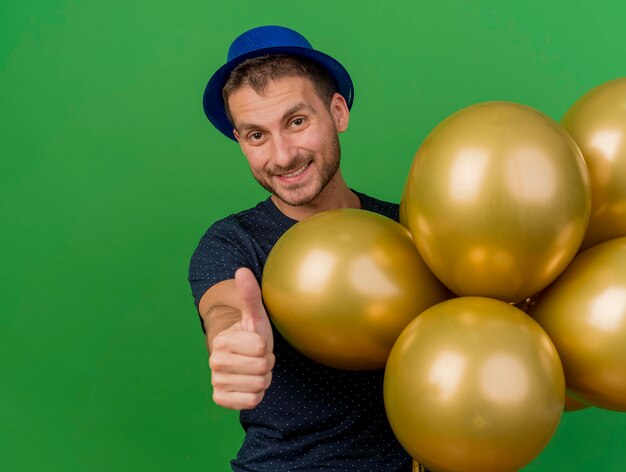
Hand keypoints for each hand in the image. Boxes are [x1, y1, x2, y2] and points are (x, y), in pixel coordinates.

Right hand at [209, 268, 274, 409]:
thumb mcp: (255, 314)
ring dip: (262, 378)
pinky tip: (248, 384)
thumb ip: (250, 294)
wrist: (238, 356)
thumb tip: (242, 271)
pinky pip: (251, 402)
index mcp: (222, 341)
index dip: (266, 346)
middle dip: (266, 363)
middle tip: (257, 356)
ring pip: (259, 386)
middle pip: (262, 369)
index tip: (257, 343)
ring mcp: (216, 381)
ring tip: (253, 368)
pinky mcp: (220, 399)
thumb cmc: (250, 332)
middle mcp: (215, 362)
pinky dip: (256, 395)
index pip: (261, 347)